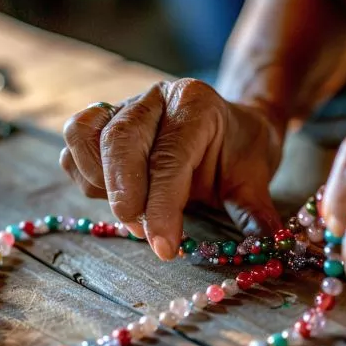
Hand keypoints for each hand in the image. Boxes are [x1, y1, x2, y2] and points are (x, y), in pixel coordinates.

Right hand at [60, 78, 283, 259]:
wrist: (232, 127)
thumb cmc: (241, 153)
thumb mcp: (255, 179)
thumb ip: (255, 212)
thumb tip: (270, 247)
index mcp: (195, 104)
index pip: (169, 157)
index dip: (162, 206)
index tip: (164, 247)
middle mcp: (155, 98)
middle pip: (120, 139)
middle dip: (125, 194)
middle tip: (141, 233)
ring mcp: (124, 105)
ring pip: (85, 134)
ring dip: (99, 182)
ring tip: (131, 213)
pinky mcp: (103, 120)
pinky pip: (75, 143)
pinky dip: (85, 174)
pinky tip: (112, 195)